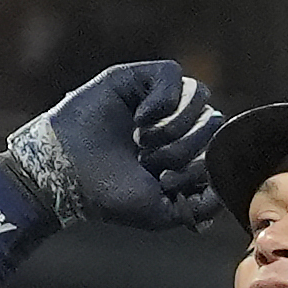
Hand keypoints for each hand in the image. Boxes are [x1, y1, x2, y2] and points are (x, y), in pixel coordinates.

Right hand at [0, 60, 223, 231]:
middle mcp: (174, 125)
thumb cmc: (108, 195)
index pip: (218, 150)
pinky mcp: (139, 78)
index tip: (167, 182)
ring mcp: (158, 100)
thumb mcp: (160, 212)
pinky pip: (174, 74)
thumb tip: (222, 190)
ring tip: (145, 141)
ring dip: (176, 126)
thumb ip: (198, 208)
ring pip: (199, 98)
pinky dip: (163, 99)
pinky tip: (141, 120)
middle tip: (151, 163)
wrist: (66, 173)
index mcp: (183, 154)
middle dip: (185, 150)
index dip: (200, 168)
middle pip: (212, 124)